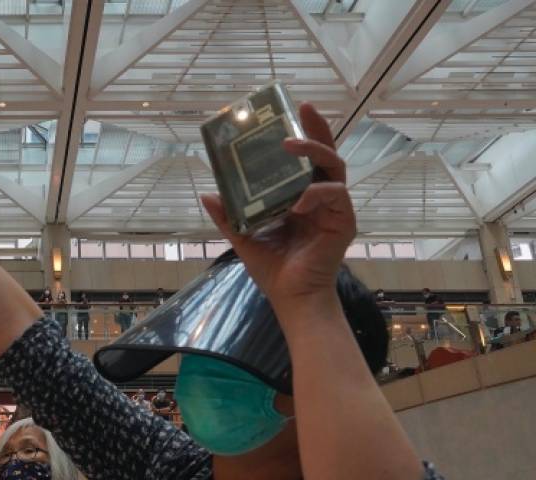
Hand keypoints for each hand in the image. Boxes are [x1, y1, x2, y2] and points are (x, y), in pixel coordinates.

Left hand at [199, 102, 353, 321]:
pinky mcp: (343, 222)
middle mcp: (322, 198)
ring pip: (334, 168)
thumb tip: (207, 194)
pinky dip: (317, 195)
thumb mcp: (245, 237)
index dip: (304, 133)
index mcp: (302, 197)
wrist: (291, 298)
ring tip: (290, 146)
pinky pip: (336, 197)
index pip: (306, 160)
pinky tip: (298, 202)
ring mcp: (335, 209)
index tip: (293, 110)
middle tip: (302, 109)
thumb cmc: (274, 269)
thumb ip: (229, 216)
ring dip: (314, 152)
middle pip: (326, 154)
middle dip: (317, 129)